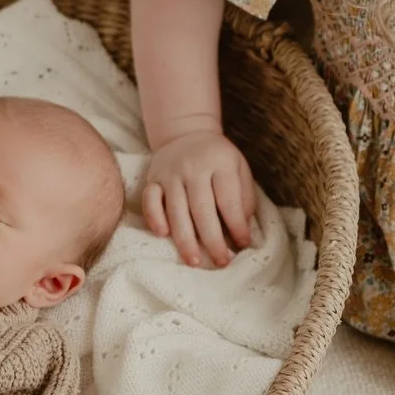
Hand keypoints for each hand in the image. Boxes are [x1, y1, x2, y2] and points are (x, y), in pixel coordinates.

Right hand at [141, 128, 256, 267]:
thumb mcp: (239, 167)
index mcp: (220, 163)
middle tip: (221, 262)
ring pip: (176, 210)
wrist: (186, 132)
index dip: (237, 226)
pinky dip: (154, 218)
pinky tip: (163, 235)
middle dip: (212, 240)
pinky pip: (150, 201)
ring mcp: (170, 172)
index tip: (242, 245)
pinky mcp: (153, 178)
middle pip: (202, 210)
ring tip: (193, 261)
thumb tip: (243, 230)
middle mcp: (193, 167)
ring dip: (185, 239)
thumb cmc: (218, 158)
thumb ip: (244, 196)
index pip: (229, 201)